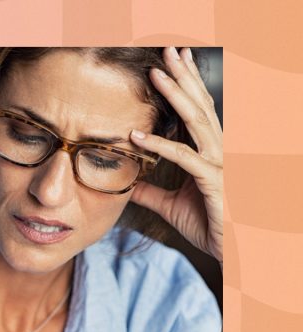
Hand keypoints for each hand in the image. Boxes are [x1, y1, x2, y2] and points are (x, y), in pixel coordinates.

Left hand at [129, 46, 222, 263]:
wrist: (231, 251)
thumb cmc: (208, 224)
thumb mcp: (171, 204)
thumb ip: (151, 192)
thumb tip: (128, 185)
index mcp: (209, 150)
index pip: (198, 110)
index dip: (186, 85)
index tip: (172, 62)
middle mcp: (218, 150)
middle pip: (199, 106)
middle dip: (183, 77)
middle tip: (167, 51)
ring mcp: (219, 162)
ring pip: (196, 122)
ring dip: (175, 95)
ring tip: (155, 74)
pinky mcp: (214, 180)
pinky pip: (185, 158)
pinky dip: (160, 146)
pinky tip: (137, 137)